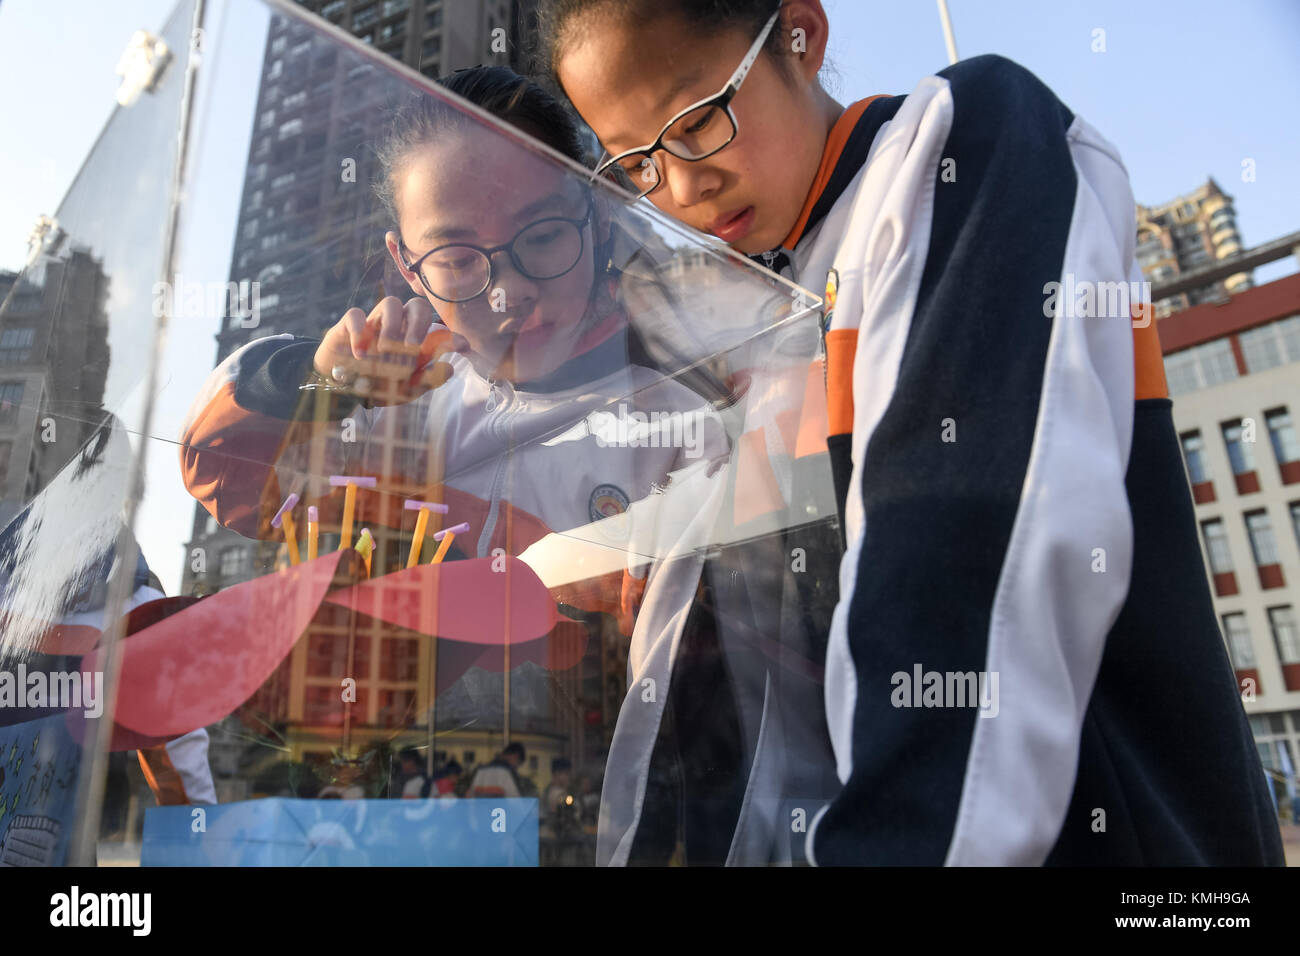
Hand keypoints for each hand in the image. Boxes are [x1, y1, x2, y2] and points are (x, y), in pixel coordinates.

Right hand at [313, 296, 460, 405]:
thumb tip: (450, 368)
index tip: (464, 347)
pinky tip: (359, 355)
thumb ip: (428, 380)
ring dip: (392, 326)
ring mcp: (374, 323)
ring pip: (390, 303)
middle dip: (418, 323)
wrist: (340, 389)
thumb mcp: (405, 390)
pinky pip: (355, 315)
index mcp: (413, 339)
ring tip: (385, 351)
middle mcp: (397, 326)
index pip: (436, 328)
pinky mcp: (347, 326)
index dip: (451, 335)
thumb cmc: (378, 384)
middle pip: (416, 305)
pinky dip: (359, 332)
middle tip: (412, 347)